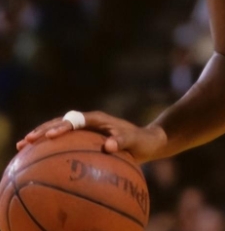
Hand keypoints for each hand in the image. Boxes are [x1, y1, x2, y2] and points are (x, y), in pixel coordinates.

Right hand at [16, 111, 166, 163]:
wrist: (147, 141)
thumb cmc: (141, 141)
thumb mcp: (135, 141)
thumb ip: (122, 141)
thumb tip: (108, 146)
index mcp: (99, 119)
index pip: (76, 120)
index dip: (62, 126)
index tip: (49, 136)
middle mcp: (90, 122)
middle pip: (62, 122)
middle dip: (43, 130)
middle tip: (26, 141)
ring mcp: (87, 130)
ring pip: (60, 130)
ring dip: (42, 137)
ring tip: (22, 148)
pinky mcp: (86, 139)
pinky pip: (66, 142)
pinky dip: (51, 148)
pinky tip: (38, 161)